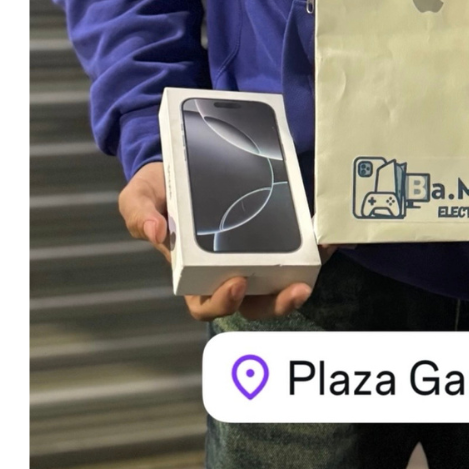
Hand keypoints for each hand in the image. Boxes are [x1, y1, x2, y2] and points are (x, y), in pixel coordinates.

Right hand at [119, 160, 321, 321]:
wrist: (178, 164)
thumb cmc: (157, 192)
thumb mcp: (139, 198)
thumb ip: (141, 215)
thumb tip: (156, 233)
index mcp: (193, 274)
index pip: (208, 304)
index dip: (223, 302)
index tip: (237, 282)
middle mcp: (226, 271)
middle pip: (253, 303)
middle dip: (275, 304)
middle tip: (292, 290)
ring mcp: (252, 256)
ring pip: (279, 284)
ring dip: (300, 282)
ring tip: (317, 267)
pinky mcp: (272, 237)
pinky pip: (296, 252)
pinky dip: (314, 251)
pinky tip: (329, 241)